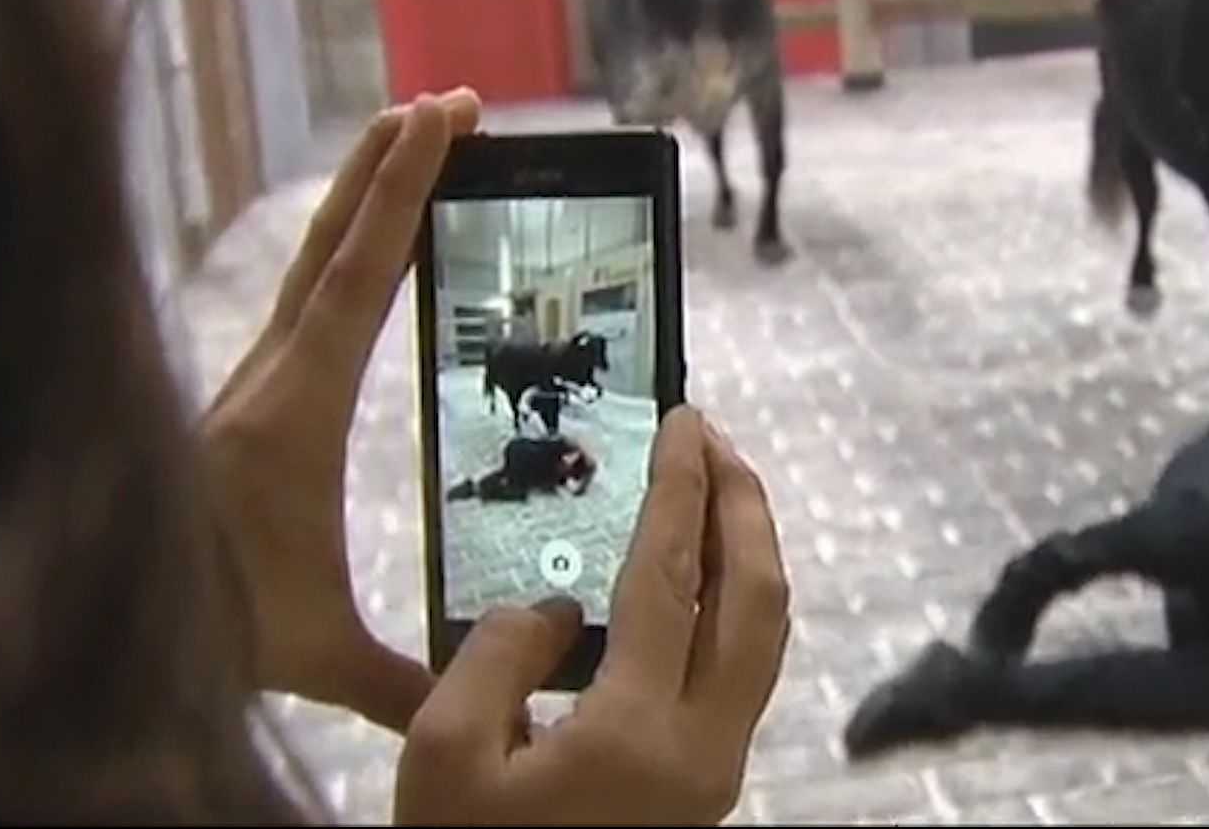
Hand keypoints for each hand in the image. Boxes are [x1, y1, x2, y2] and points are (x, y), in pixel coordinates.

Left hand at [197, 89, 480, 731]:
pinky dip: (345, 252)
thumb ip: (407, 676)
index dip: (407, 191)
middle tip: (451, 104)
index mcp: (294, 408)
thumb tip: (494, 696)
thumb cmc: (211, 627)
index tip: (445, 122)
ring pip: (314, 262)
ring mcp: (253, 382)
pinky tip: (369, 253)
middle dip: (392, 164)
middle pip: (333, 240)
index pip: (360, 275)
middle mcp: (268, 375)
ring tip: (415, 141)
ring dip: (366, 197)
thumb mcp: (317, 653)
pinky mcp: (249, 401)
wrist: (110, 620)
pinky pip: (307, 299)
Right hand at [395, 406, 791, 826]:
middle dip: (745, 505)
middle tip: (714, 441)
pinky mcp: (709, 787)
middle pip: (759, 598)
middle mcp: (704, 747)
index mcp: (637, 732)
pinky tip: (696, 581)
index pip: (674, 578)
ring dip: (750, 552)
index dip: (681, 488)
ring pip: (766, 636)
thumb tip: (557, 610)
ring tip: (714, 491)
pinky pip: (746, 671)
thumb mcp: (441, 759)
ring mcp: (718, 771)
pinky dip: (735, 604)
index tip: (685, 420)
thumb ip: (496, 659)